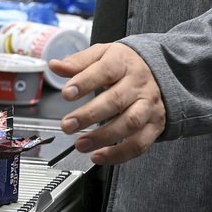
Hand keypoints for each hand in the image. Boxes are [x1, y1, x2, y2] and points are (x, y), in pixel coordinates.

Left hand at [50, 43, 164, 164]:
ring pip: (129, 123)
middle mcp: (138, 85)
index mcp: (123, 63)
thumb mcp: (100, 55)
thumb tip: (54, 66)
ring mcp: (149, 106)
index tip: (66, 94)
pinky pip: (139, 144)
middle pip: (116, 100)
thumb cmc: (122, 65)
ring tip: (80, 144)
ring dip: (102, 137)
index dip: (85, 82)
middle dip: (88, 115)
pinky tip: (98, 156)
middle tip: (67, 125)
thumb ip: (77, 62)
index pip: (105, 71)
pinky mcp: (155, 125)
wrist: (157, 71)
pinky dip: (118, 154)